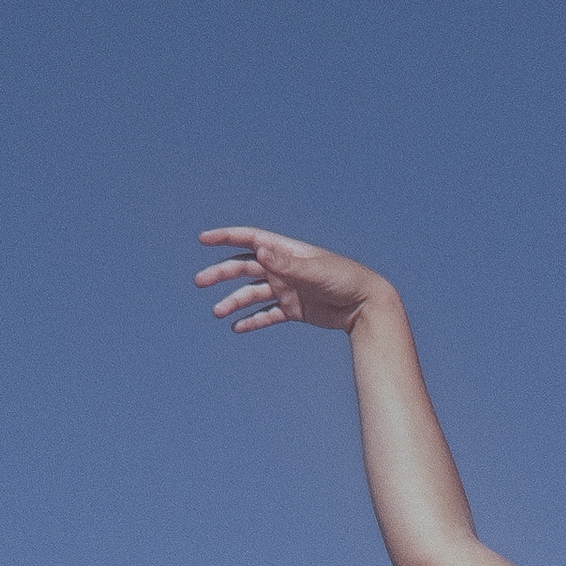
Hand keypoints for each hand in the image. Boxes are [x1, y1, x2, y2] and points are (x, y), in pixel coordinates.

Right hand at [194, 224, 388, 335]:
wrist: (366, 304)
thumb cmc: (344, 279)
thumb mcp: (314, 270)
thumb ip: (286, 263)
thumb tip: (259, 251)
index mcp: (286, 251)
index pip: (250, 240)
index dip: (226, 237)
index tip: (203, 240)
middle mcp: (282, 268)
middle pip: (244, 268)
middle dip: (221, 274)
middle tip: (200, 282)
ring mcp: (286, 289)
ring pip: (252, 294)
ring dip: (233, 302)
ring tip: (217, 312)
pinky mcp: (293, 309)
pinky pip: (267, 315)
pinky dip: (252, 320)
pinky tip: (237, 328)